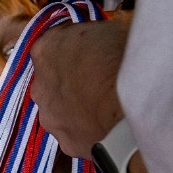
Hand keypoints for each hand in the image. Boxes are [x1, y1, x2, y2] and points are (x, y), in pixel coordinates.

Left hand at [29, 21, 128, 158]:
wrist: (133, 106)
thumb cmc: (123, 60)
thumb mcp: (109, 28)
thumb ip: (92, 35)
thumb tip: (98, 39)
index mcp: (45, 49)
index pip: (53, 44)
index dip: (74, 48)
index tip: (92, 51)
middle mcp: (39, 85)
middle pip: (53, 80)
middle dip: (71, 80)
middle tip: (99, 80)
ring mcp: (50, 118)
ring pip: (61, 110)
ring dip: (78, 107)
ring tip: (106, 106)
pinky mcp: (66, 143)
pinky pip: (76, 134)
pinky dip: (89, 131)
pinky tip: (109, 127)